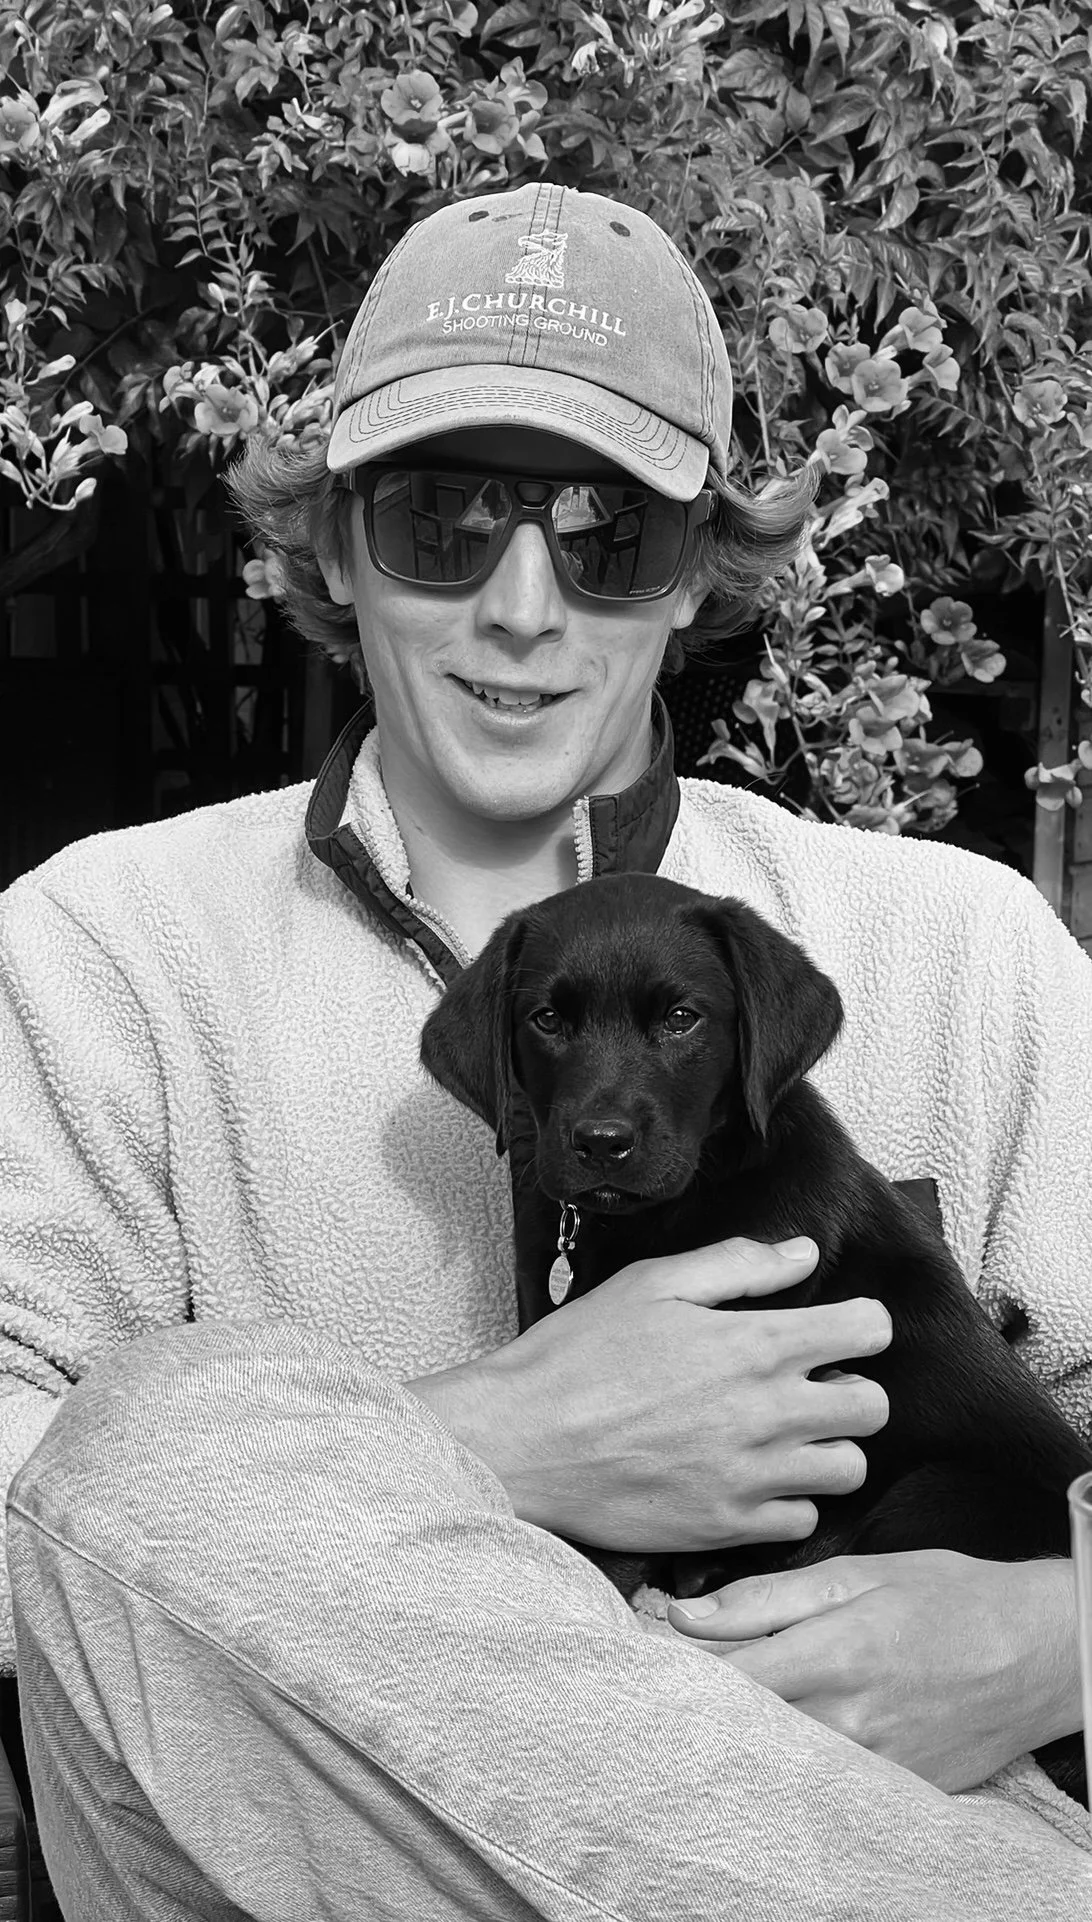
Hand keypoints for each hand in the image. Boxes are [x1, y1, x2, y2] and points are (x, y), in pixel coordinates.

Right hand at [406, 1235, 890, 1552]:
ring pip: (847, 1468)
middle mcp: (765, 1411)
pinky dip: (789, 1501)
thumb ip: (736, 1264)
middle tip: (809, 1387)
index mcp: (753, 1343)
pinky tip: (753, 1479)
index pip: (868, 1329)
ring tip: (785, 1437)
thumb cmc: (577, 1355)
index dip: (859, 1323)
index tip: (835, 1330)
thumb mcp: (650, 1284)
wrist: (519, 1442)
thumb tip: (802, 1253)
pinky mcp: (725, 1527)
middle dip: (851, 1389)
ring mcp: (748, 1476)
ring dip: (826, 1449)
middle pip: (874, 1407)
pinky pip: (802, 1522)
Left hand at [667, 1550, 1082, 1790]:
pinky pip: (817, 1775)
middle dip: (698, 1696)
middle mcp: (848, 1720)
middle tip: (669, 1670)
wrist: (1040, 1652)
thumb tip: (683, 1614)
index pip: (722, 1677)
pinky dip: (787, 1750)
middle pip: (739, 1721)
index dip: (673, 1665)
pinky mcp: (893, 1790)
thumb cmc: (949, 1597)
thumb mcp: (857, 1573)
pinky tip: (779, 1724)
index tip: (644, 1647)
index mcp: (834, 1654)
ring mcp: (872, 1765)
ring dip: (738, 1725)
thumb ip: (766, 1597)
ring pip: (772, 1753)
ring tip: (723, 1693)